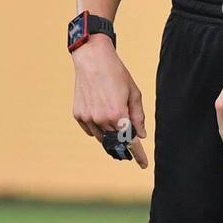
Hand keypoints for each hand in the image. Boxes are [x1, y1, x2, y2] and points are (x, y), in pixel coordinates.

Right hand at [72, 36, 148, 168]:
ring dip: (110, 134)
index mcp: (118, 114)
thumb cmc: (116, 73)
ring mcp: (88, 118)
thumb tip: (141, 134)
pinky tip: (100, 113)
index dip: (138, 154)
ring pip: (103, 137)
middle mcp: (101, 119)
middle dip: (124, 140)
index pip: (130, 141)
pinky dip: (98, 127)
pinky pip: (91, 130)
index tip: (144, 164)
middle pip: (116, 139)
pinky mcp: (78, 115)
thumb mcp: (134, 93)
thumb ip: (138, 116)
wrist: (92, 59)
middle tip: (128, 135)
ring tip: (113, 115)